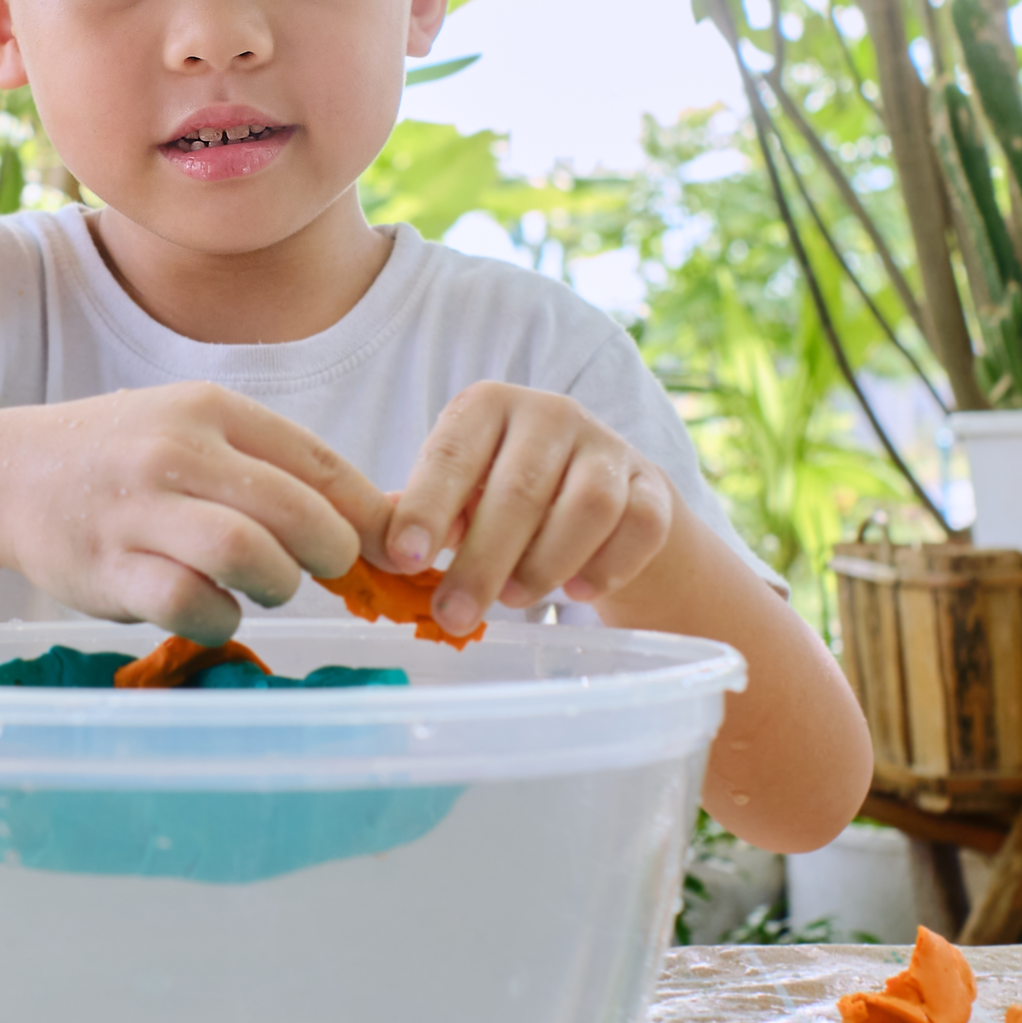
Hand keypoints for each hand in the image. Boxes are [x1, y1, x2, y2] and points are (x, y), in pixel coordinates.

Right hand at [0, 385, 388, 644]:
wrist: (7, 474)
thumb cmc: (121, 459)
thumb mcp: (194, 432)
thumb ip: (273, 467)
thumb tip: (382, 515)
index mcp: (209, 410)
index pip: (317, 461)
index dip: (368, 513)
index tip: (392, 549)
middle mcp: (176, 451)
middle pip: (294, 510)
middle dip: (331, 553)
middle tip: (325, 570)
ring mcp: (138, 510)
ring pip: (248, 554)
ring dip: (278, 584)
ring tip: (267, 586)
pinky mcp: (107, 567)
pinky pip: (191, 603)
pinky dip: (220, 618)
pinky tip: (213, 609)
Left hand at [380, 384, 672, 639]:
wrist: (600, 492)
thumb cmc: (502, 493)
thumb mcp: (456, 493)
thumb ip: (417, 512)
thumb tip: (368, 542)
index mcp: (485, 407)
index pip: (451, 454)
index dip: (426, 507)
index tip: (405, 559)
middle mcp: (549, 413)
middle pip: (519, 490)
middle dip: (482, 562)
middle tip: (455, 615)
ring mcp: (607, 446)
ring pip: (588, 506)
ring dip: (547, 564)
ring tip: (517, 598)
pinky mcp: (653, 484)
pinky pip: (640, 527)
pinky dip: (607, 567)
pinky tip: (577, 591)